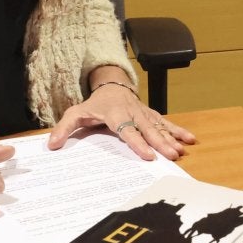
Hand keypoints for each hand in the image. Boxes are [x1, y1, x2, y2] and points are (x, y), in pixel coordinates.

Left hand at [48, 80, 195, 160]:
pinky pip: (166, 122)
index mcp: (114, 114)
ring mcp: (144, 113)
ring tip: (181, 150)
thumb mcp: (75, 114)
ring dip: (171, 138)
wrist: (111, 86)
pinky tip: (190, 139)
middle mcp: (132, 113)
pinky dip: (178, 130)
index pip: (127, 130)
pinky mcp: (151, 114)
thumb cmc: (94, 105)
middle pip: (148, 129)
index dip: (137, 142)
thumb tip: (52, 145)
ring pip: (159, 125)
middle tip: (172, 154)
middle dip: (160, 142)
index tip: (148, 155)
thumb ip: (64, 129)